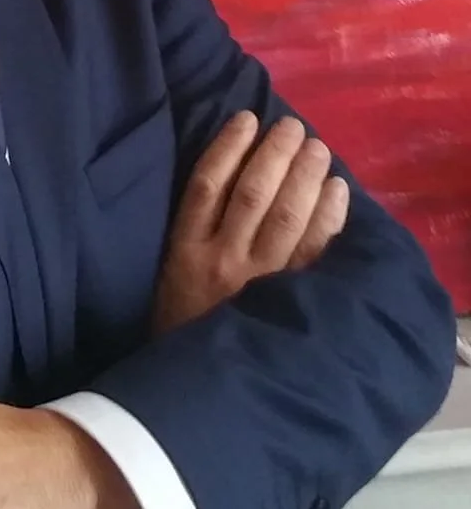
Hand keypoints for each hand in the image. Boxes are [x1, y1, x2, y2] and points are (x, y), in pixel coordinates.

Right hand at [152, 110, 349, 332]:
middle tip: (294, 128)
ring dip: (305, 175)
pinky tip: (336, 190)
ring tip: (318, 149)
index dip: (228, 147)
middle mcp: (221, 260)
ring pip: (285, 215)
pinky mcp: (290, 301)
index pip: (206, 184)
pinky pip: (314, 250)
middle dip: (276, 153)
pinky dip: (329, 216)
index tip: (248, 118)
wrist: (197, 391)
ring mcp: (258, 281)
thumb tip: (232, 174)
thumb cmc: (185, 326)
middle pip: (251, 192)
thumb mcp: (172, 276)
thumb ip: (194, 232)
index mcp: (184, 251)